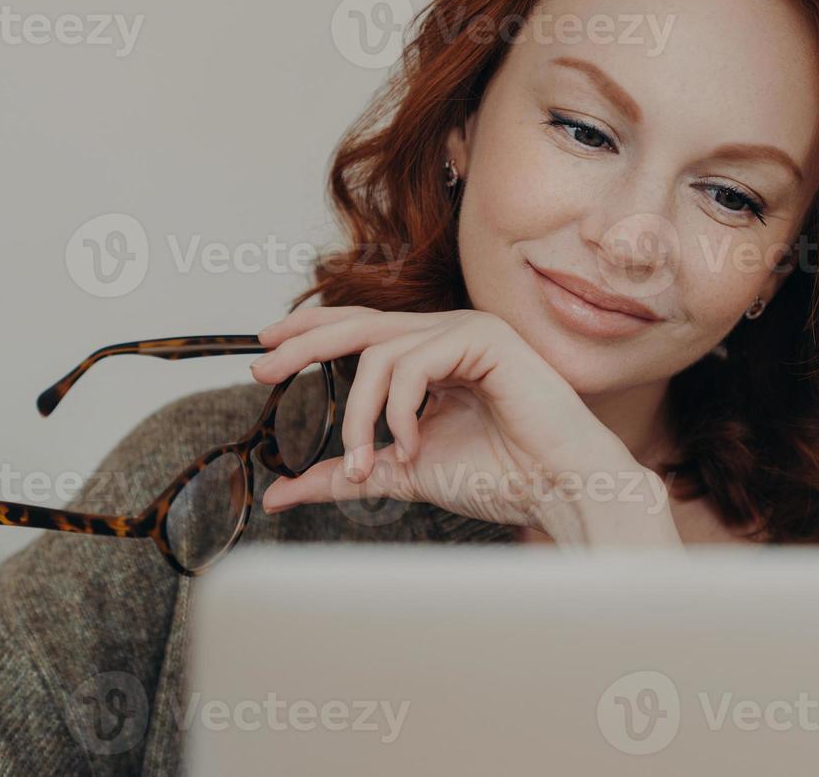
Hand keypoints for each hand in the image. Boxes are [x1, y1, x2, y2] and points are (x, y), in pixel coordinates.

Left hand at [250, 306, 679, 546]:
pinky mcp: (484, 337)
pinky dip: (397, 411)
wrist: (558, 488)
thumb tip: (278, 493)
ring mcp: (467, 330)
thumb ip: (343, 475)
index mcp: (433, 357)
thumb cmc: (498, 478)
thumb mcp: (400, 474)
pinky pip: (412, 363)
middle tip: (261, 368)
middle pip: (359, 325)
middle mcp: (448, 334)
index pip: (361, 330)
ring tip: (361, 465)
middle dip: (303, 344)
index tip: (266, 349)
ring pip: (378, 353)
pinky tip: (409, 447)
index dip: (310, 332)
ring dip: (357, 415)